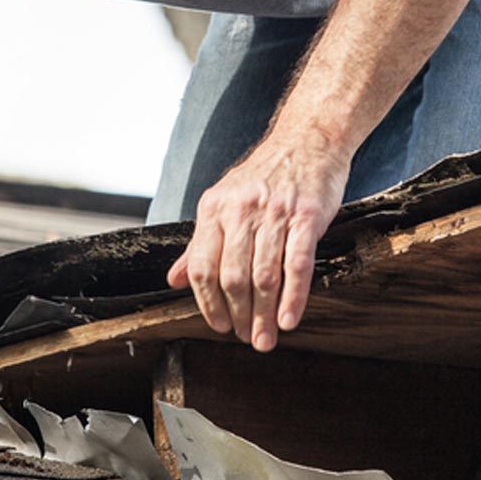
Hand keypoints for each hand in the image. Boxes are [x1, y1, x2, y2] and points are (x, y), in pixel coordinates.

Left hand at [166, 134, 347, 350]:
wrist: (306, 141)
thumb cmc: (263, 177)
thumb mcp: (223, 202)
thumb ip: (199, 243)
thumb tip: (174, 280)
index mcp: (213, 209)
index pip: (201, 265)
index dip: (207, 302)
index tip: (219, 325)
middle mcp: (240, 210)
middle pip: (232, 276)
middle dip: (239, 315)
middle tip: (246, 338)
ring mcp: (274, 213)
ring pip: (264, 275)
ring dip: (264, 314)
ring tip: (266, 338)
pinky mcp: (307, 216)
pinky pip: (297, 263)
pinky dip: (293, 297)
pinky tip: (289, 319)